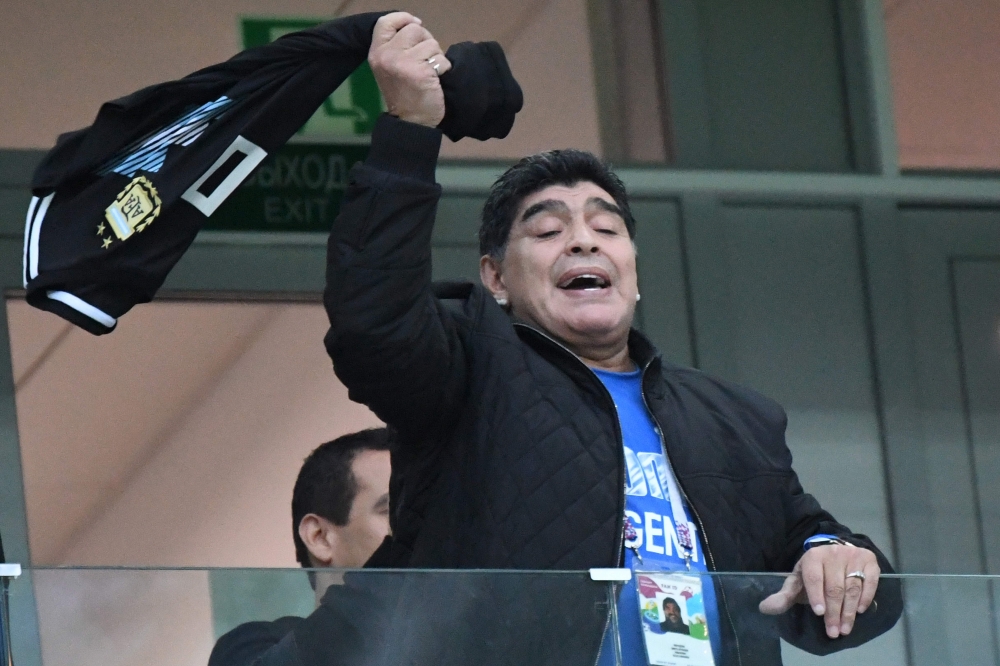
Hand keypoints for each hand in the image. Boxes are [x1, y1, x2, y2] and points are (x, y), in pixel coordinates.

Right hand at [368, 12, 451, 126]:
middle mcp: (386, 55)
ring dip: (436, 56)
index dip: (403, 18)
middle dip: (425, 40)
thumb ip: (396, 46)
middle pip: (414, 28)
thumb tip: (416, 24)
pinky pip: (441, 59)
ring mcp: (403, 63)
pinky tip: (435, 81)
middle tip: (424, 59)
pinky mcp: (421, 72)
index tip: (416, 23)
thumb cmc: (404, 94)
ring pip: (431, 42)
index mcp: (377, 53)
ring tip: (429, 72)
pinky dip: (443, 68)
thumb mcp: (390, 67)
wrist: (410, 122)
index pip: (385, 22)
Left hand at [758, 543, 879, 638]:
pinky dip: (866, 597)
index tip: (818, 613)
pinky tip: (860, 611)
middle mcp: (833, 553)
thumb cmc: (815, 572)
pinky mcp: (869, 560)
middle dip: (833, 612)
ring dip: (849, 611)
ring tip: (844, 629)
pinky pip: (870, 581)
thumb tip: (764, 608)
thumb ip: (784, 595)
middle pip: (834, 587)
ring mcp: (853, 556)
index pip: (814, 577)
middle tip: (833, 632)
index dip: (816, 595)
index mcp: (813, 556)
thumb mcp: (798, 581)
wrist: (836, 553)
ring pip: (852, 587)